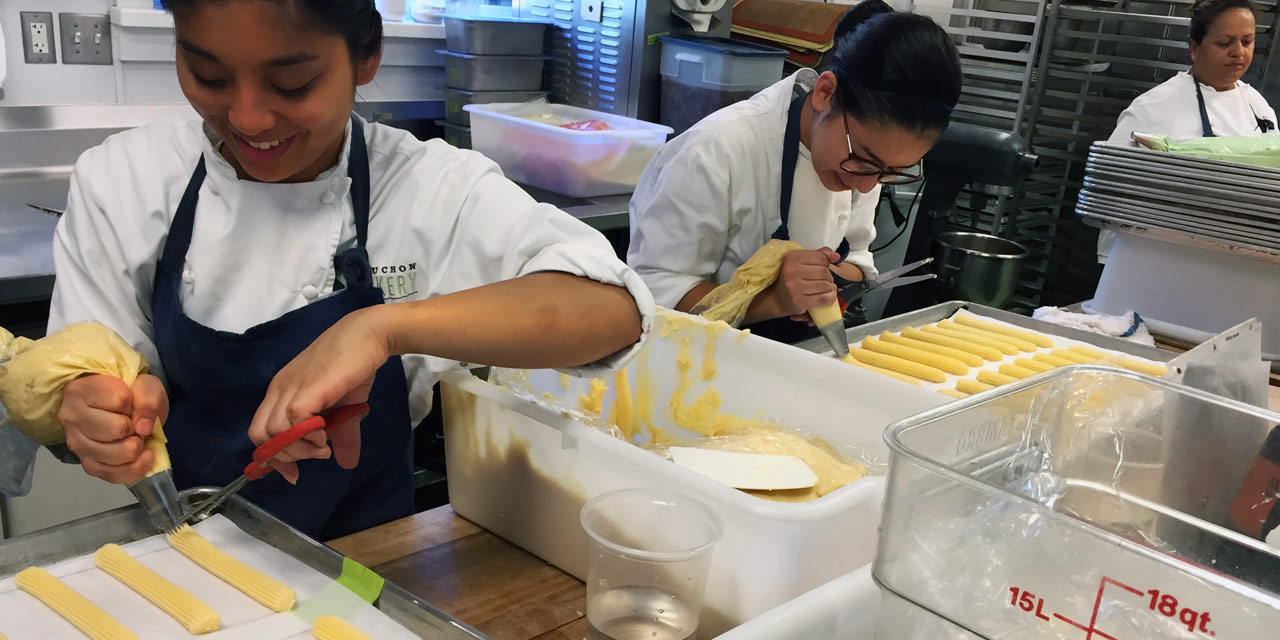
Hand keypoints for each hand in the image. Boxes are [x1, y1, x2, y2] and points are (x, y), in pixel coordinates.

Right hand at [57, 374, 167, 483]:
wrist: (126, 409)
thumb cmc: (131, 393)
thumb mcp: (144, 384)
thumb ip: (147, 398)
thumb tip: (143, 428)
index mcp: (80, 390)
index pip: (120, 400)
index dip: (134, 403)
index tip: (130, 402)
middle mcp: (71, 418)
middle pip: (117, 429)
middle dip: (135, 427)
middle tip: (133, 423)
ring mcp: (76, 444)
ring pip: (116, 454)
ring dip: (136, 447)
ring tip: (135, 437)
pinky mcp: (87, 465)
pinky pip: (114, 474)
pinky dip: (135, 467)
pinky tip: (142, 457)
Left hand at [247, 306, 391, 483]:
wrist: (368, 335)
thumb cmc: (354, 367)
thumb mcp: (345, 409)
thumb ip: (342, 435)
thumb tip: (348, 464)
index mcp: (282, 394)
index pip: (260, 432)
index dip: (274, 458)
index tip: (294, 474)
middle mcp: (280, 391)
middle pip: (260, 435)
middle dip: (287, 456)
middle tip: (316, 454)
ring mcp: (290, 388)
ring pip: (274, 432)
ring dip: (299, 448)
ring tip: (324, 447)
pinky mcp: (307, 388)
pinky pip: (293, 420)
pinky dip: (308, 436)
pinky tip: (326, 435)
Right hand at [765, 247, 840, 318]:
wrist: (778, 298)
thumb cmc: (793, 278)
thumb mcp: (802, 262)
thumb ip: (819, 256)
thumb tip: (836, 256)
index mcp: (793, 258)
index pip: (821, 257)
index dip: (826, 264)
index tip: (822, 269)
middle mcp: (791, 271)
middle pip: (824, 272)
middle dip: (828, 277)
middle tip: (825, 281)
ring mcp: (794, 287)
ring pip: (825, 285)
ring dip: (830, 288)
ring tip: (826, 288)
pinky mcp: (799, 301)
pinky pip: (823, 298)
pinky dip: (830, 297)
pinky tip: (829, 296)